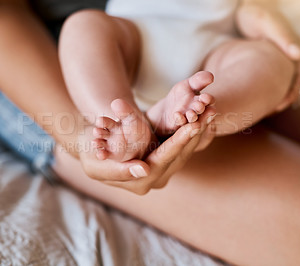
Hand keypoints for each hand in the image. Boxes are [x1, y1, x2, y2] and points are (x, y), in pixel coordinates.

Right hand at [76, 116, 214, 194]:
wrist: (91, 149)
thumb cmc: (90, 153)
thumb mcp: (98, 162)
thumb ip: (119, 169)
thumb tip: (143, 171)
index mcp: (140, 183)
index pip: (163, 161)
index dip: (178, 143)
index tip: (193, 126)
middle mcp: (154, 181)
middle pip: (179, 157)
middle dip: (194, 135)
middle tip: (208, 114)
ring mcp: (161, 171)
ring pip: (184, 152)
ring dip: (197, 133)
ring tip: (210, 112)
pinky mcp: (163, 160)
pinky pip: (181, 147)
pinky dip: (191, 133)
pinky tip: (202, 117)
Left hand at [236, 2, 299, 111]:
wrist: (247, 7)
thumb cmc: (258, 14)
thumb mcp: (270, 24)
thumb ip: (284, 38)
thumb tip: (299, 55)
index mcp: (293, 49)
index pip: (299, 76)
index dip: (292, 92)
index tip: (281, 105)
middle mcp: (287, 55)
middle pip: (290, 83)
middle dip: (282, 98)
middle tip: (269, 112)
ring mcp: (276, 58)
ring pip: (278, 82)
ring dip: (272, 95)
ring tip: (260, 109)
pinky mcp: (263, 60)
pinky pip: (266, 77)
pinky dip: (261, 88)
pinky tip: (250, 96)